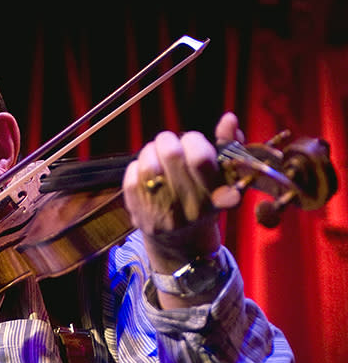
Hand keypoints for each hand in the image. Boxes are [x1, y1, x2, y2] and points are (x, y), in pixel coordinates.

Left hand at [122, 112, 243, 274]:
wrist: (182, 242)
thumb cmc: (205, 199)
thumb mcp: (225, 177)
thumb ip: (229, 146)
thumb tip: (229, 119)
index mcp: (215, 196)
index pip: (200, 158)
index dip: (192, 140)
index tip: (191, 141)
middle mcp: (190, 208)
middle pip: (171, 155)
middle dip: (168, 140)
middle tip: (168, 143)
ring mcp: (163, 214)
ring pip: (148, 165)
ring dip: (150, 151)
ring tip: (155, 154)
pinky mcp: (141, 215)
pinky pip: (132, 179)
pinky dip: (136, 166)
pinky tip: (144, 169)